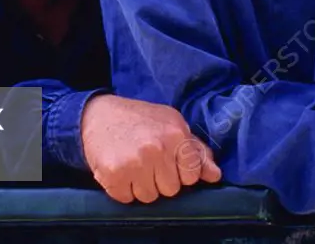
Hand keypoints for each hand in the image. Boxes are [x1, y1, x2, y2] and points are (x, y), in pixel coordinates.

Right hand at [80, 94, 221, 203]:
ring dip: (142, 186)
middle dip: (161, 179)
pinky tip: (121, 170)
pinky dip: (123, 189)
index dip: (181, 172)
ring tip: (134, 165)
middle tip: (148, 161)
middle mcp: (157, 148)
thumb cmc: (141, 120)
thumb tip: (215, 175)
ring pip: (150, 197)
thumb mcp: (172, 124)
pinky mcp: (113, 174)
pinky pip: (127, 199)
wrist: (99, 114)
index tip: (170, 162)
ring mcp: (134, 162)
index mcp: (175, 134)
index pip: (192, 176)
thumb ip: (196, 150)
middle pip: (171, 189)